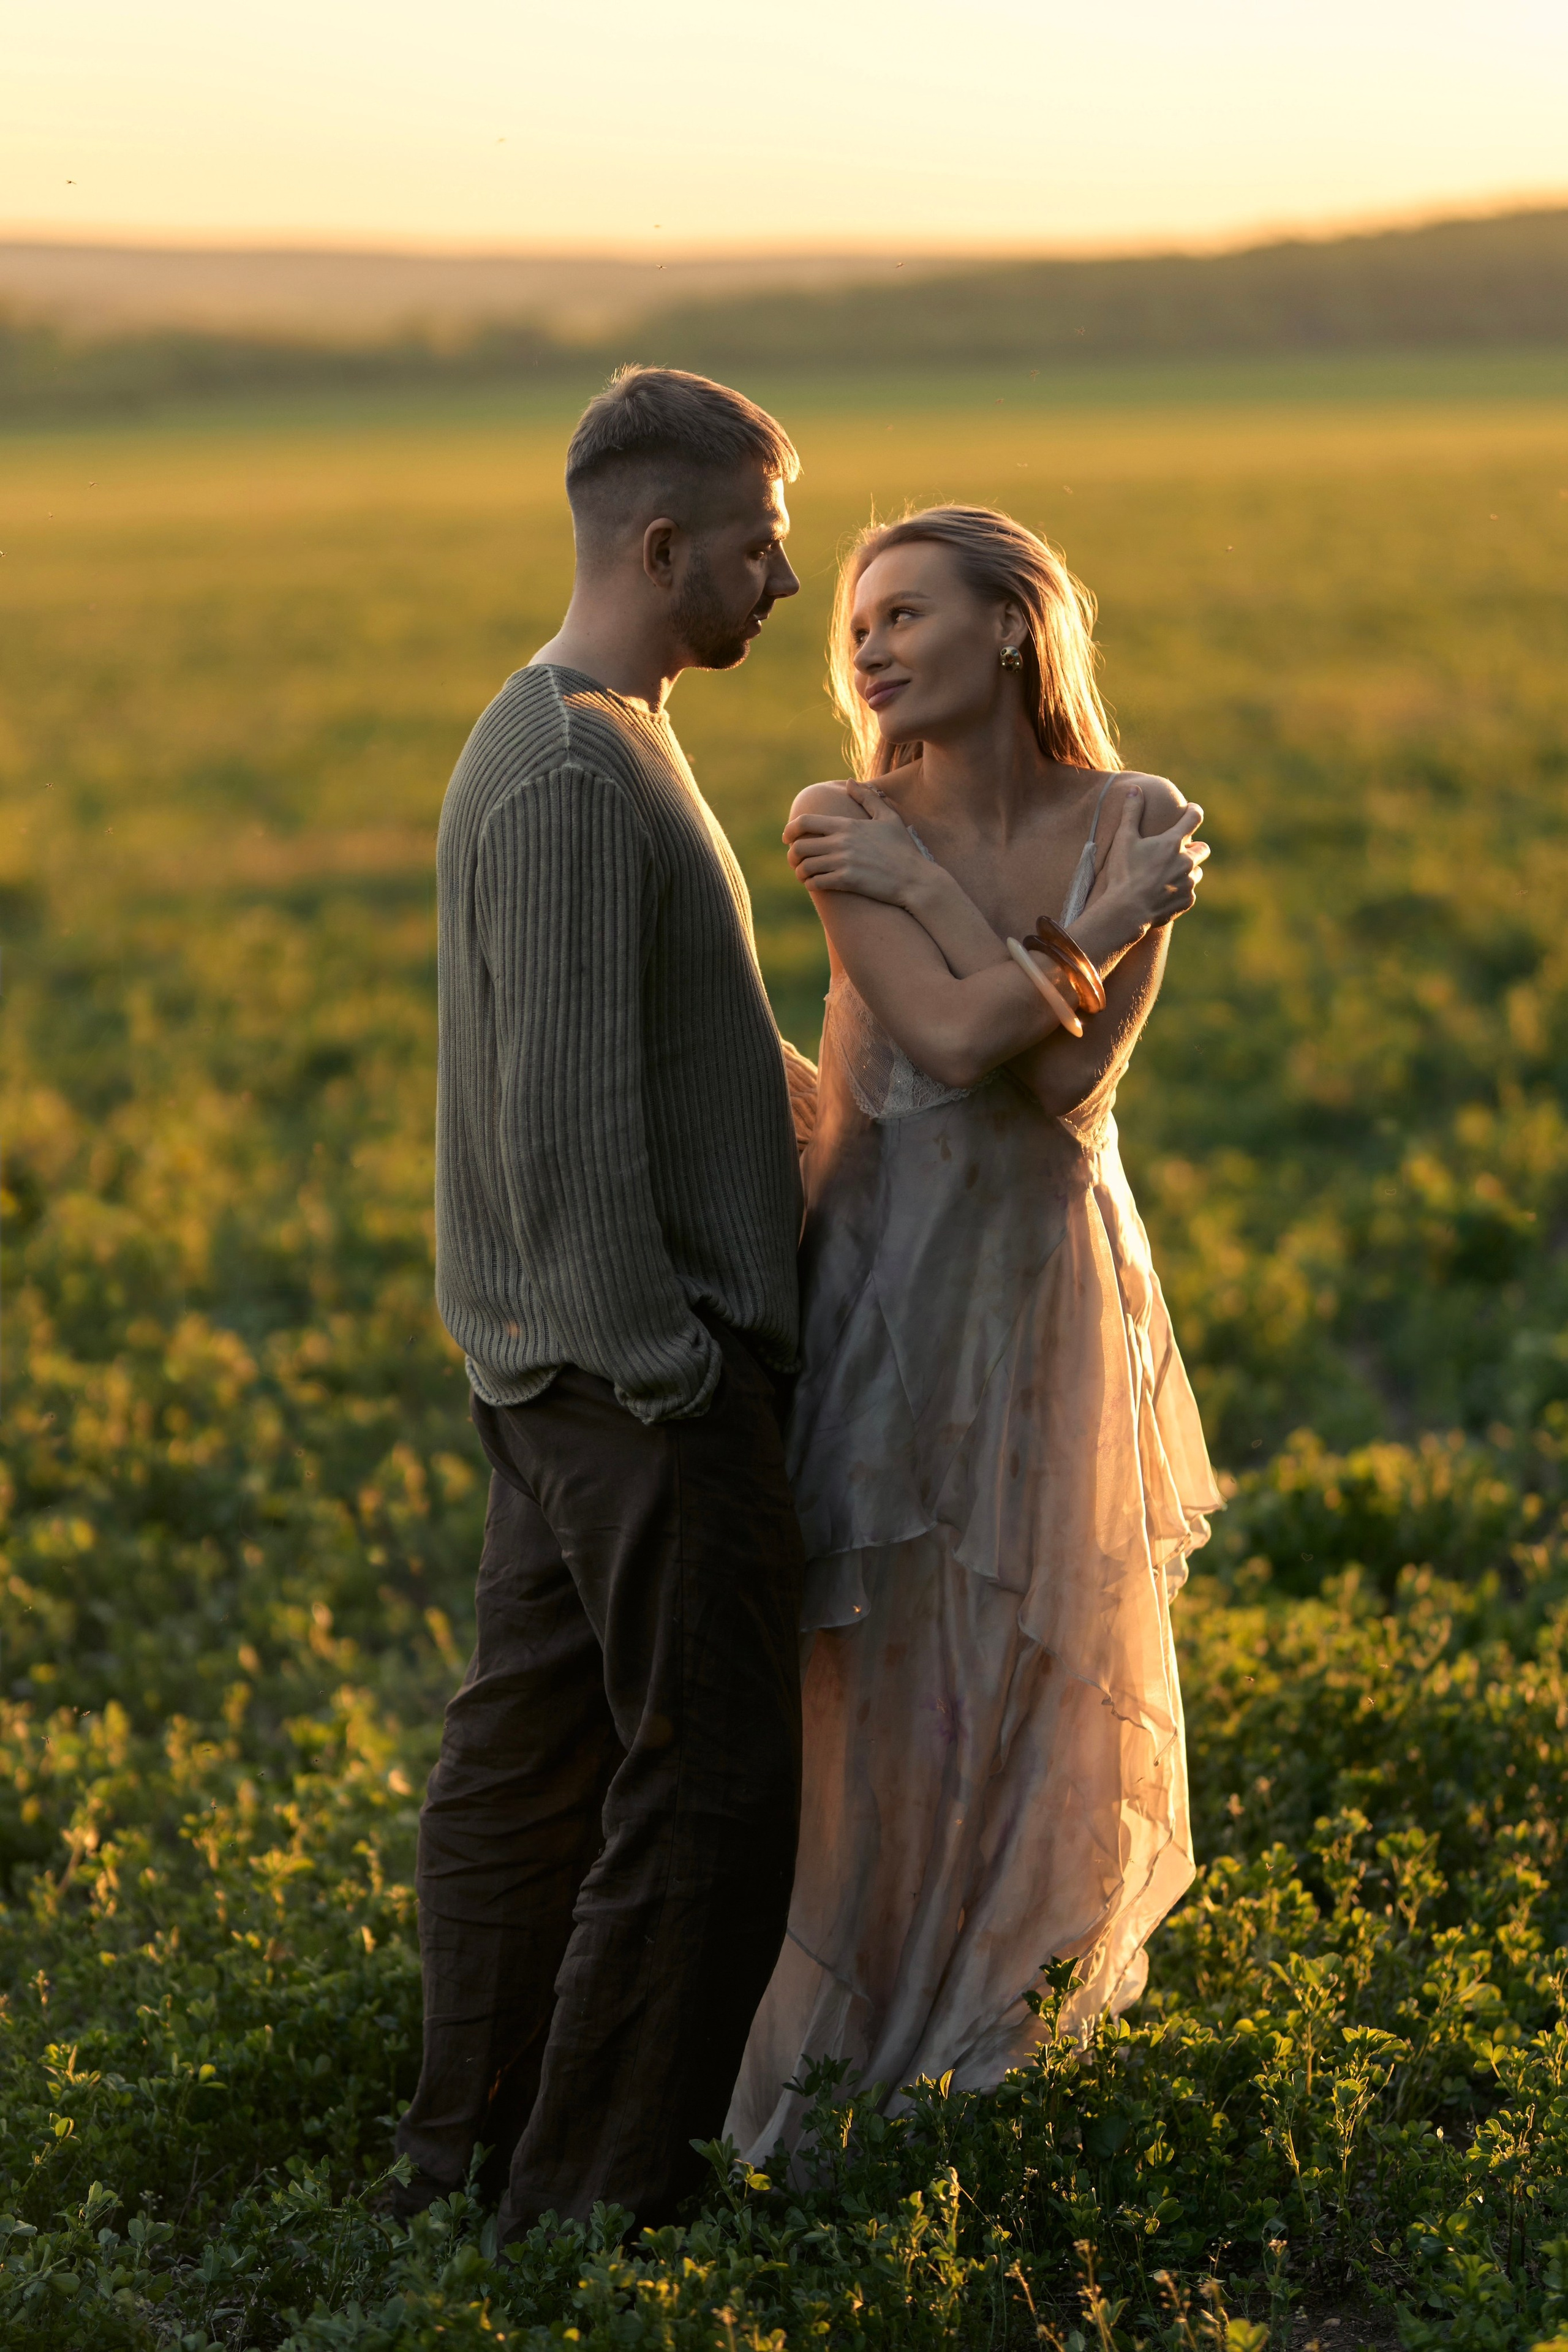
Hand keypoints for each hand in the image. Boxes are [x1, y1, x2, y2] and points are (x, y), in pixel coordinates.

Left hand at [783, 783, 931, 905]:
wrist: (915, 879)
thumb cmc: (902, 848)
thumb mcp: (888, 817)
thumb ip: (867, 797)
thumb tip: (849, 782)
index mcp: (846, 825)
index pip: (805, 822)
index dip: (790, 830)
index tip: (787, 838)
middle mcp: (841, 842)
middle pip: (799, 846)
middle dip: (792, 855)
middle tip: (795, 860)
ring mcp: (843, 862)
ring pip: (805, 867)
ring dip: (800, 872)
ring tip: (804, 875)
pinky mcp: (847, 881)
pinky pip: (816, 882)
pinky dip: (810, 884)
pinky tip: (815, 885)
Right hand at [1098, 785, 1209, 929]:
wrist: (1127, 911)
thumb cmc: (1124, 873)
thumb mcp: (1124, 839)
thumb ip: (1131, 812)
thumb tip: (1135, 789)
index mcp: (1173, 843)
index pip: (1194, 817)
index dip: (1194, 810)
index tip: (1190, 810)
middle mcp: (1187, 861)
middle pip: (1203, 848)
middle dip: (1193, 847)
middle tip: (1177, 851)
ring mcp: (1189, 882)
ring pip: (1197, 872)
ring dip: (1188, 870)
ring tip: (1168, 875)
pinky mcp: (1187, 900)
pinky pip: (1190, 892)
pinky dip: (1181, 890)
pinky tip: (1164, 893)